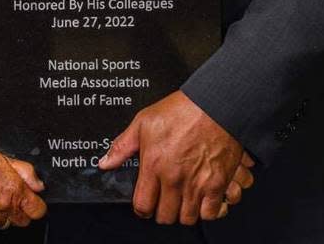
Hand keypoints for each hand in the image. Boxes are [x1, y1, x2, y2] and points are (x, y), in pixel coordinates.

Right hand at [0, 145, 46, 227]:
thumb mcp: (4, 158)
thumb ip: (25, 172)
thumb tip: (38, 184)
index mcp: (15, 192)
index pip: (38, 210)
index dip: (36, 204)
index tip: (32, 199)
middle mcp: (5, 208)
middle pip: (23, 220)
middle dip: (20, 210)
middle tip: (12, 196)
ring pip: (5, 222)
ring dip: (3, 213)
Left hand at [98, 91, 251, 224]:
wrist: (213, 105)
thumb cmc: (181, 111)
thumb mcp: (143, 122)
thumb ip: (122, 146)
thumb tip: (105, 162)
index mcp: (154, 164)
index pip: (142, 205)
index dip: (141, 208)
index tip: (144, 204)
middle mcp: (174, 178)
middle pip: (164, 215)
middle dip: (160, 211)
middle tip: (162, 201)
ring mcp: (197, 183)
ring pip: (187, 218)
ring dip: (182, 213)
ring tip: (180, 201)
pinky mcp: (218, 184)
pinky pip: (211, 213)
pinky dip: (206, 211)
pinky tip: (200, 201)